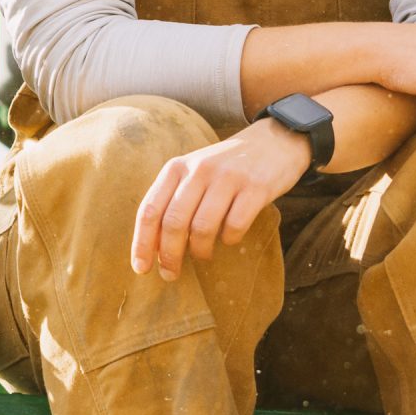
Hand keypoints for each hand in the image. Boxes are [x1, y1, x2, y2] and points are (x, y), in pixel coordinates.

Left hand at [131, 122, 311, 279]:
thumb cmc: (226, 167)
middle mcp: (198, 170)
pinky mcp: (255, 188)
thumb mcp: (194, 173)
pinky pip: (235, 225)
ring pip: (202, 227)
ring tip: (203, 255)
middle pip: (173, 222)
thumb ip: (174, 200)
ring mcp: (227, 178)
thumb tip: (154, 246)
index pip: (150, 209)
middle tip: (170, 274)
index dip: (142, 242)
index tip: (141, 268)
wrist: (274, 140)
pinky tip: (229, 238)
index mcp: (176, 168)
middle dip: (169, 255)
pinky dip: (229, 239)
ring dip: (200, 250)